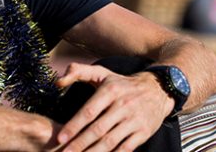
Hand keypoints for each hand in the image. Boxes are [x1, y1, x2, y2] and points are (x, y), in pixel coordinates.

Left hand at [54, 63, 173, 150]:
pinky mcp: (144, 132)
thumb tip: (58, 82)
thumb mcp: (101, 72)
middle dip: (80, 144)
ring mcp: (135, 120)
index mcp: (110, 90)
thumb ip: (78, 72)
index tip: (60, 138)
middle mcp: (123, 105)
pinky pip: (126, 148)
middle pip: (98, 129)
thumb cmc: (122, 83)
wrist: (157, 90)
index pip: (89, 111)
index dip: (74, 126)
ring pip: (111, 141)